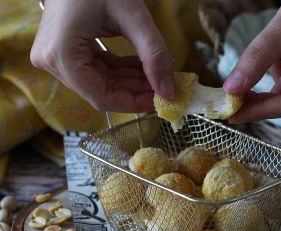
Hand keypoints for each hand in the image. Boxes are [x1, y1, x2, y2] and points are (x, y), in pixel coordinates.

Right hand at [30, 0, 174, 112]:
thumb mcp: (133, 17)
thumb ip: (154, 55)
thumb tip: (168, 92)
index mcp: (61, 56)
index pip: (101, 97)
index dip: (133, 103)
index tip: (160, 101)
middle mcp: (52, 62)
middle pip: (102, 91)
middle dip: (136, 90)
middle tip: (164, 87)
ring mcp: (56, 57)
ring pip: (101, 83)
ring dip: (131, 81)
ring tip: (158, 75)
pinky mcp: (65, 52)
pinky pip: (97, 70)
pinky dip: (122, 70)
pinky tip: (143, 67)